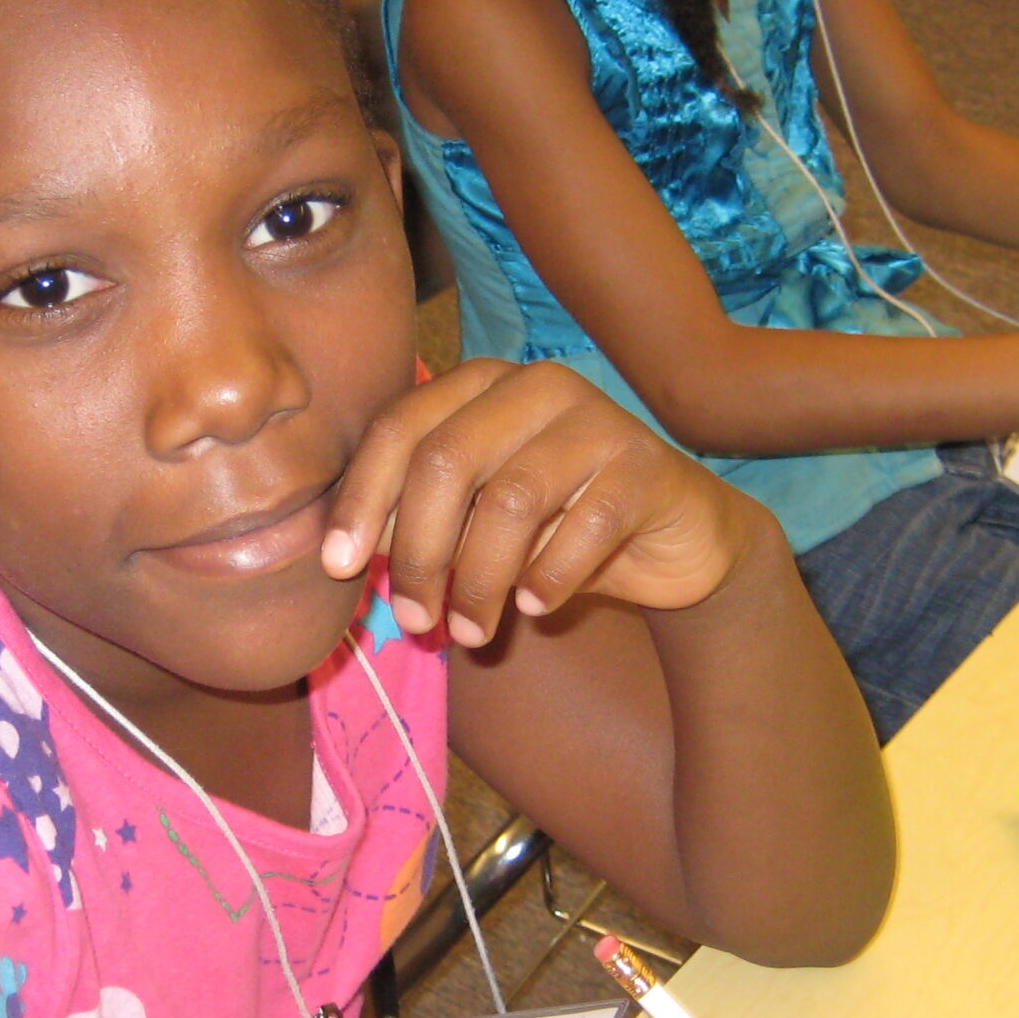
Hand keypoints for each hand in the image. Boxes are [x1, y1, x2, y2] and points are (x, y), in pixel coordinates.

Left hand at [321, 359, 766, 646]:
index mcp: (481, 385)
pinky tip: (536, 605)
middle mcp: (535, 386)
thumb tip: (346, 555)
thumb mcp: (476, 521)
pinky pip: (585, 526)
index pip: (400, 427)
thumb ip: (418, 521)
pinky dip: (551, 575)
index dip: (363, 498)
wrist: (677, 537)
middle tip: (416, 618)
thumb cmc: (558, 526)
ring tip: (472, 632)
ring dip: (481, 580)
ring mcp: (597, 419)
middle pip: (446, 461)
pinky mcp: (646, 466)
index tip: (341, 567)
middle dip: (420, 551)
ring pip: (511, 500)